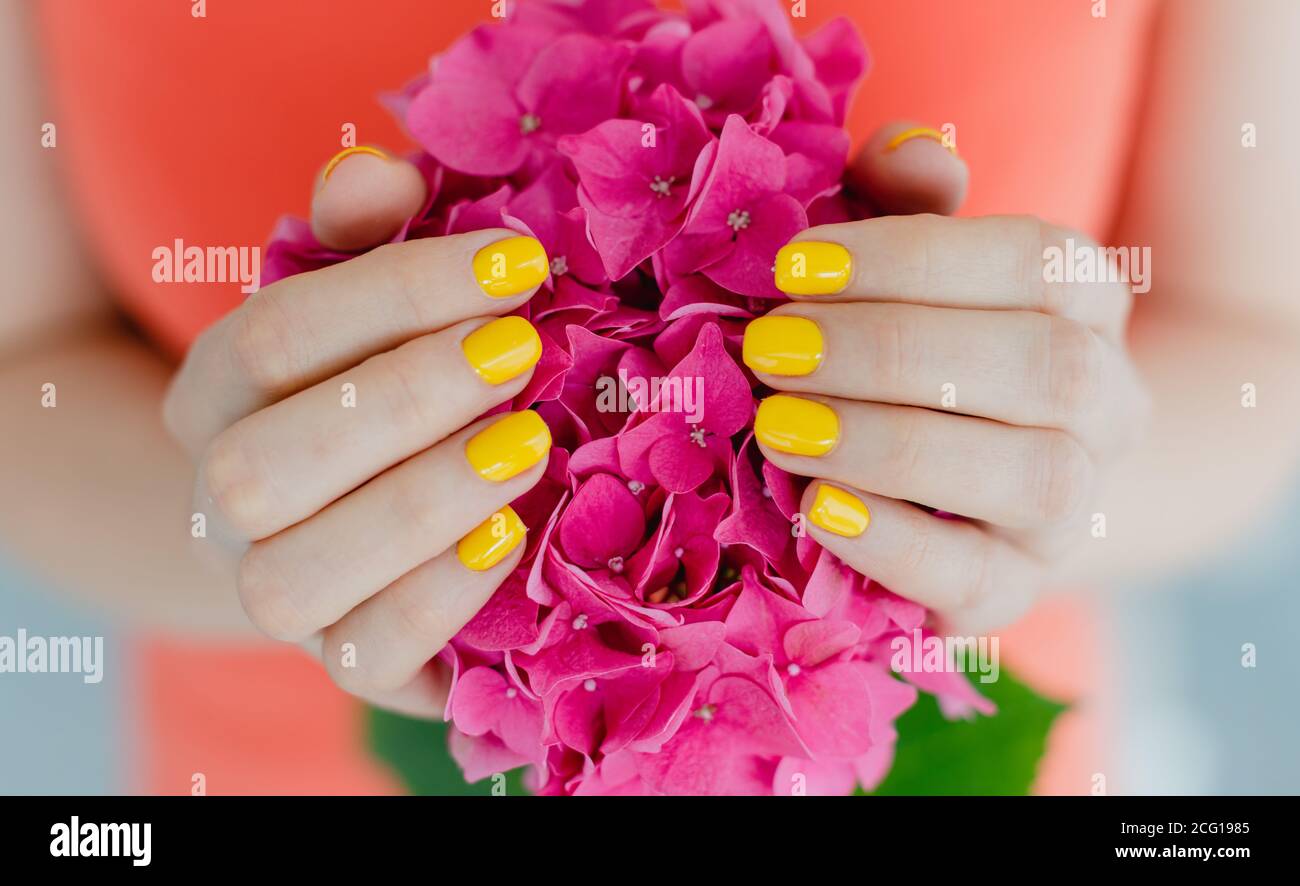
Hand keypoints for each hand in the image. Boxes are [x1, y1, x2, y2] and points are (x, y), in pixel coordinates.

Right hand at [164, 146, 553, 715]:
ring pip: (297, 574)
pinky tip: (510, 535)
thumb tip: (377, 172)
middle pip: (264, 465)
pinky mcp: (340, 660)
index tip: (513, 262)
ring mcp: (272, 590)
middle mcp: (223, 501)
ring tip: (528, 442)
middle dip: (404, 400)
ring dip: (419, 503)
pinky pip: (364, 656)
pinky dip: (436, 599)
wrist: (354, 519)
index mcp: (218, 393)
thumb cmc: (378, 387)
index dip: (394, 294)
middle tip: (522, 351)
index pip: (272, 338)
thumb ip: (364, 236)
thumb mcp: (371, 302)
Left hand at [749, 133, 1148, 631]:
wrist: (983, 479)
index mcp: (1085, 298)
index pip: (1031, 260)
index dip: (911, 258)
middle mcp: (1106, 401)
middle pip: (1040, 366)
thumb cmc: (924, 343)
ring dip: (892, 445)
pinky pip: (982, 579)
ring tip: (780, 428)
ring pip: (1029, 476)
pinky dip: (898, 545)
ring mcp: (1075, 506)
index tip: (793, 264)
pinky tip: (818, 510)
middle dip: (891, 352)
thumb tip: (905, 148)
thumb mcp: (911, 262)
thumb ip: (904, 200)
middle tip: (769, 349)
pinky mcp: (1021, 587)